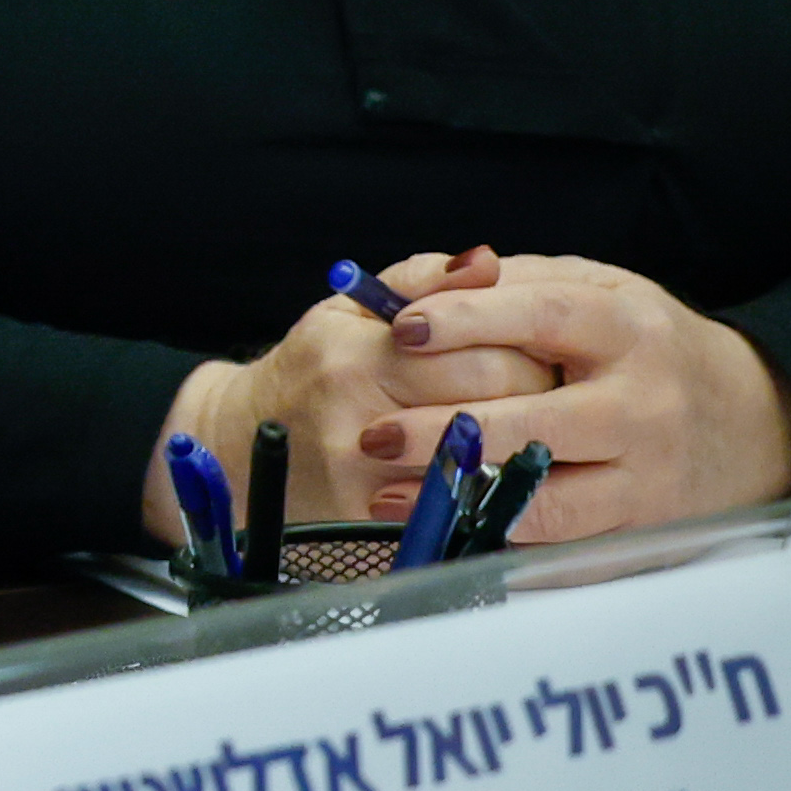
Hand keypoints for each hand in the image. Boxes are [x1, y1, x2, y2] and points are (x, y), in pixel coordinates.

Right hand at [146, 248, 552, 545]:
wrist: (243, 447)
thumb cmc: (311, 370)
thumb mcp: (351, 311)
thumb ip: (423, 281)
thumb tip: (486, 262)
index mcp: (355, 359)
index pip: (477, 357)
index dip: (525, 353)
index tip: (538, 352)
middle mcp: (356, 422)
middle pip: (485, 411)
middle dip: (533, 400)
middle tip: (546, 393)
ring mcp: (364, 484)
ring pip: (478, 466)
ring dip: (514, 449)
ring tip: (524, 430)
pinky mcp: (373, 528)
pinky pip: (455, 510)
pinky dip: (484, 491)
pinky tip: (491, 471)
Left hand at [357, 250, 790, 542]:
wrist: (757, 421)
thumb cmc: (650, 347)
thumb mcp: (603, 290)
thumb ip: (517, 283)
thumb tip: (423, 288)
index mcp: (628, 329)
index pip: (542, 317)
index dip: (468, 321)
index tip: (402, 330)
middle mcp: (643, 404)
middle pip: (537, 420)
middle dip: (445, 429)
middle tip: (372, 434)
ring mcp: (647, 474)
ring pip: (549, 497)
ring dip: (464, 497)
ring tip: (388, 494)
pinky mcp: (643, 530)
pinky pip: (564, 544)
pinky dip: (500, 542)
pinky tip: (444, 533)